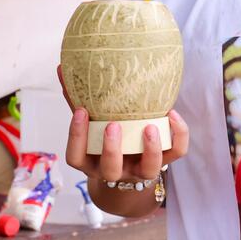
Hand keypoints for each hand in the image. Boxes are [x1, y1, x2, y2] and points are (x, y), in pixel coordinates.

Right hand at [58, 65, 189, 181]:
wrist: (132, 162)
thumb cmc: (106, 135)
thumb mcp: (92, 121)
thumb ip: (78, 99)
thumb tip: (62, 68)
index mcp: (92, 160)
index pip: (76, 157)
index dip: (77, 137)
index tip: (81, 111)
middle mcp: (115, 169)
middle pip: (110, 170)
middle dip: (111, 149)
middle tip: (113, 125)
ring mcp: (140, 169)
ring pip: (147, 170)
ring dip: (149, 149)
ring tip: (149, 126)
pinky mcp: (163, 162)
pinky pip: (175, 153)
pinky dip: (177, 136)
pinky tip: (172, 114)